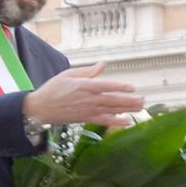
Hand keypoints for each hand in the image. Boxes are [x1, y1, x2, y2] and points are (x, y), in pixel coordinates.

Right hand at [22, 62, 144, 127]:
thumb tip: (103, 64)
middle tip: (144, 99)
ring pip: (112, 110)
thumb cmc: (54, 88)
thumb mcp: (69, 75)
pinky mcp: (87, 119)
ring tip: (141, 107)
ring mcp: (89, 110)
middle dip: (130, 100)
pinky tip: (128, 121)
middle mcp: (89, 99)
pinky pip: (105, 121)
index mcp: (85, 86)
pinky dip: (117, 122)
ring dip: (128, 109)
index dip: (120, 87)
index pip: (106, 86)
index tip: (132, 87)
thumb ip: (89, 71)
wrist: (41, 107)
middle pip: (114, 100)